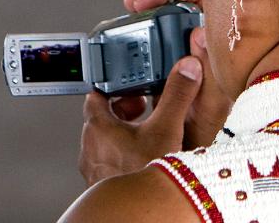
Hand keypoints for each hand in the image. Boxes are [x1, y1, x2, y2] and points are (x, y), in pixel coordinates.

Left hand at [78, 56, 202, 185]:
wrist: (141, 212)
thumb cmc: (145, 173)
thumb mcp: (167, 128)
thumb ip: (177, 95)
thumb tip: (187, 69)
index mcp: (99, 127)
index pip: (96, 95)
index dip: (113, 87)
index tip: (130, 85)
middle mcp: (91, 147)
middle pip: (102, 117)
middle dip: (124, 110)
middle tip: (145, 109)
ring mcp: (95, 168)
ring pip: (106, 141)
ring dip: (124, 133)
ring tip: (148, 133)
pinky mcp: (103, 183)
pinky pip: (110, 160)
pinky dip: (124, 154)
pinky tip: (145, 157)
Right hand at [125, 0, 231, 148]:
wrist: (191, 151)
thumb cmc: (208, 129)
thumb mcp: (207, 102)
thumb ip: (205, 70)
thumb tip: (202, 31)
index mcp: (222, 51)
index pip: (213, 8)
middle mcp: (208, 49)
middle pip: (189, 10)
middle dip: (163, 0)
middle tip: (138, 3)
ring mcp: (190, 57)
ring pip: (173, 24)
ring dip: (153, 12)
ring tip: (132, 7)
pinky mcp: (175, 66)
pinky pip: (162, 41)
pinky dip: (147, 32)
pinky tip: (131, 27)